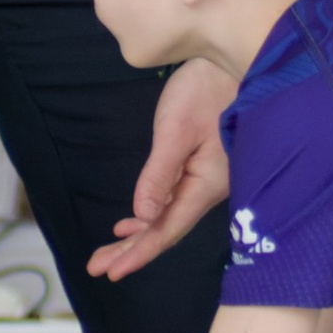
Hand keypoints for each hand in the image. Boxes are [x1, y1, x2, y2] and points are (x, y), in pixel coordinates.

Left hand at [87, 58, 232, 279]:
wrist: (235, 59)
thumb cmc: (206, 89)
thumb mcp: (177, 130)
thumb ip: (160, 175)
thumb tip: (142, 216)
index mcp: (206, 185)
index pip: (167, 229)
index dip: (139, 253)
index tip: (112, 272)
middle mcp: (210, 190)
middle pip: (167, 229)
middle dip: (132, 250)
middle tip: (96, 267)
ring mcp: (208, 180)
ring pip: (169, 216)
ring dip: (138, 235)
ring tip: (108, 252)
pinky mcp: (205, 167)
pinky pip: (175, 201)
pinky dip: (151, 215)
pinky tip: (135, 220)